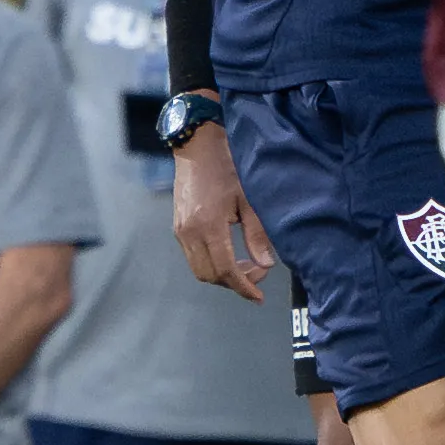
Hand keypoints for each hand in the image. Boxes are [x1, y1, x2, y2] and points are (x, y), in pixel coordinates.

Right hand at [169, 118, 275, 299]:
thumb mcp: (248, 199)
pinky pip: (194, 257)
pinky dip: (212, 264)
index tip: (259, 297)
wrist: (196, 148)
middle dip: (235, 282)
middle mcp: (189, 233)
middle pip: (210, 275)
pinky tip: (231, 254)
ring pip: (200, 269)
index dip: (244, 287)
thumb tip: (266, 264)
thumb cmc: (227, 167)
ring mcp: (180, 232)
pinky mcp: (177, 228)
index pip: (225, 269)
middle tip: (258, 274)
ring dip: (223, 275)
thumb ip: (257, 234)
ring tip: (247, 265)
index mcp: (208, 226)